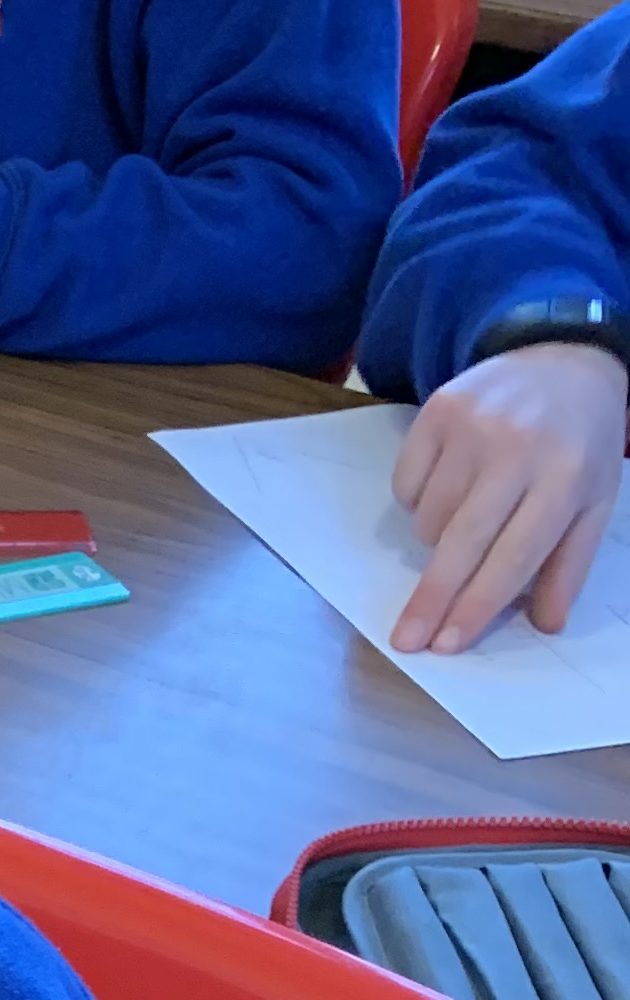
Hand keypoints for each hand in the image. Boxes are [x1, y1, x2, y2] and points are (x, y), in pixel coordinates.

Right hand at [390, 345, 628, 651]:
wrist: (560, 356)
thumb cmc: (580, 441)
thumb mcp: (593, 499)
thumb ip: (569, 563)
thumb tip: (544, 624)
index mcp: (566, 476)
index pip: (514, 555)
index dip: (478, 604)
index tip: (447, 644)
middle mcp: (518, 448)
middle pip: (463, 542)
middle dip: (432, 598)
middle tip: (406, 640)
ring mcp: (474, 425)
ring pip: (430, 519)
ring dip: (438, 539)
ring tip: (467, 516)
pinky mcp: (439, 409)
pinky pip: (407, 485)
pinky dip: (419, 500)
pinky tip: (449, 483)